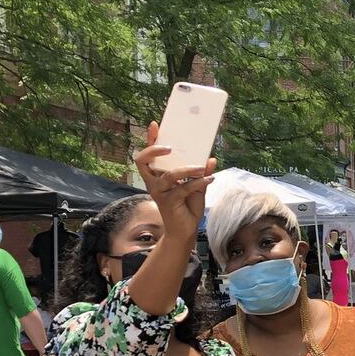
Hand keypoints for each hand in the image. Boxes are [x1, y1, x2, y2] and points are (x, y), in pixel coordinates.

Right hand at [134, 121, 214, 244]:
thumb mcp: (196, 187)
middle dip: (154, 150)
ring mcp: (160, 192)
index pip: (149, 155)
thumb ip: (201, 174)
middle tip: (171, 148)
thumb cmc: (187, 207)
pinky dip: (198, 183)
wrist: (185, 231)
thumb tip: (210, 159)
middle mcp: (154, 182)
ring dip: (186, 169)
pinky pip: (183, 188)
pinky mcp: (169, 202)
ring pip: (169, 175)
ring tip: (201, 168)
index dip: (150, 140)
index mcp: (157, 175)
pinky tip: (209, 180)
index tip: (155, 124)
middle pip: (144, 161)